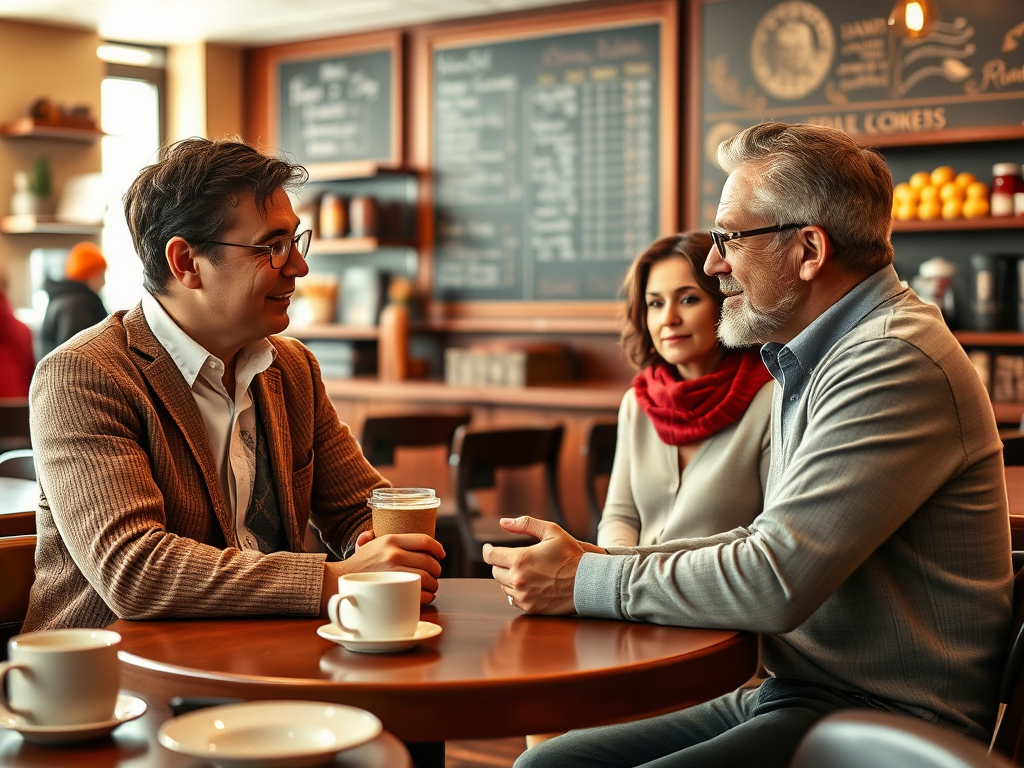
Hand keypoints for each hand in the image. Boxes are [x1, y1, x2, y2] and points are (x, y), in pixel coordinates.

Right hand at [320, 531, 444, 612]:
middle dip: (437, 569)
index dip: (437, 548)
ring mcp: (395, 572)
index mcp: (391, 540)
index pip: (424, 540)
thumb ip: (371, 537)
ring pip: (428, 578)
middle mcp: (394, 554)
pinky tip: (426, 596)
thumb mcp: (365, 545)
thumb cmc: (354, 566)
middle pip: (429, 561)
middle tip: (435, 574)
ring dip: (434, 584)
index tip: (441, 554)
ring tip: (432, 586)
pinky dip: (427, 596)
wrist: (337, 582)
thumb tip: (369, 533)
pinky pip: (420, 593)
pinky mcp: (394, 591)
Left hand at [483, 516, 584, 614]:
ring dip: (509, 578)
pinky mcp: (530, 608)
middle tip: (511, 559)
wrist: (589, 582)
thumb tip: (503, 522)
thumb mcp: (551, 531)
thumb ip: (525, 524)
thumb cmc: (571, 555)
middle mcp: (518, 579)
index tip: (488, 548)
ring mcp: (523, 596)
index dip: (487, 551)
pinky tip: (528, 584)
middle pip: (495, 572)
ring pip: (503, 587)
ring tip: (523, 571)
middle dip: (501, 564)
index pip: (491, 556)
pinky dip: (517, 591)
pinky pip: (514, 600)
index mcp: (520, 559)